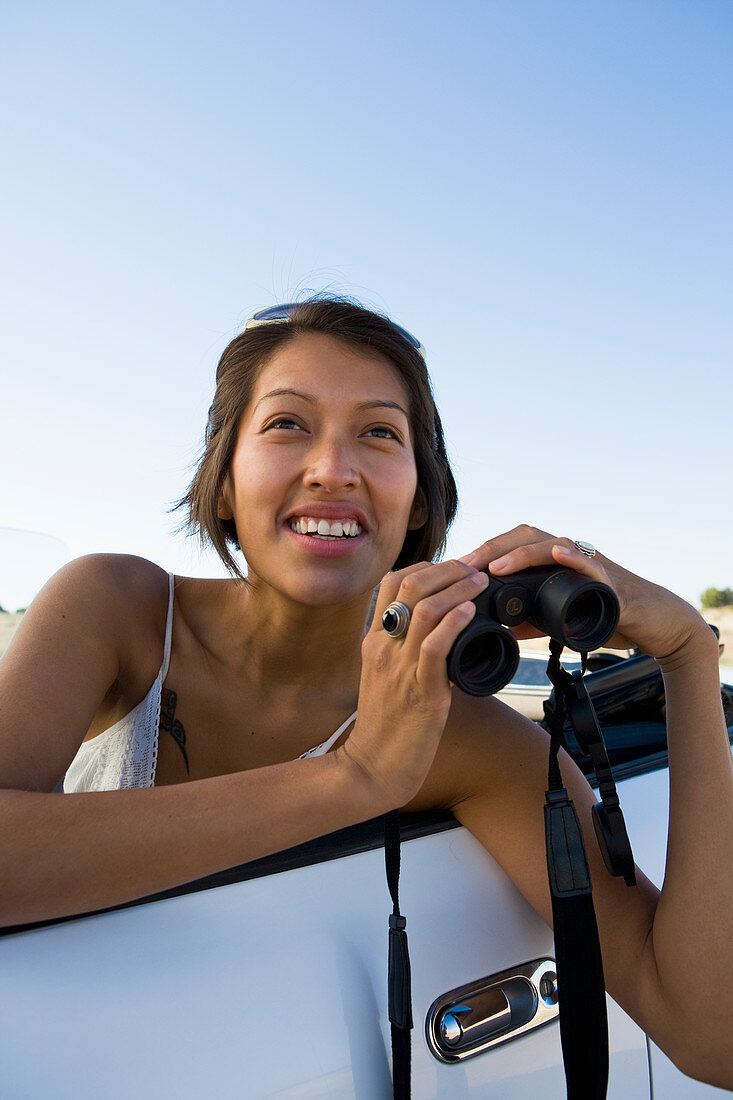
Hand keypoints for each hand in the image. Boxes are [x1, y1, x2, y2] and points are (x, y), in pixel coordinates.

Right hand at [338, 559, 488, 807]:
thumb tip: (437, 631)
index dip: (426, 567)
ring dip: (459, 589)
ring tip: (480, 583)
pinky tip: (471, 612)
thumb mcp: (384, 677)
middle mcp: (383, 647)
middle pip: (410, 585)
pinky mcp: (419, 691)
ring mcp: (399, 667)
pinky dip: (455, 622)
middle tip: (474, 570)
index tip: (452, 570)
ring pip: (426, 609)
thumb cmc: (385, 726)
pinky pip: (435, 646)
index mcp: (374, 640)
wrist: (372, 768)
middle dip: (448, 569)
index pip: (392, 582)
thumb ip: (402, 651)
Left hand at [459, 524, 709, 663]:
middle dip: (492, 549)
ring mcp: (589, 562)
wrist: (651, 624)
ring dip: (521, 553)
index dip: (481, 555)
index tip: (452, 569)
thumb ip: (526, 620)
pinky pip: (590, 562)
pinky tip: (557, 555)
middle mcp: (567, 554)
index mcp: (551, 562)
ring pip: (552, 544)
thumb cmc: (603, 616)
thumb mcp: (555, 621)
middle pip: (524, 537)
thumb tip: (492, 627)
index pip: (510, 547)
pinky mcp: (610, 578)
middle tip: (464, 566)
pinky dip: (573, 557)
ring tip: (496, 566)